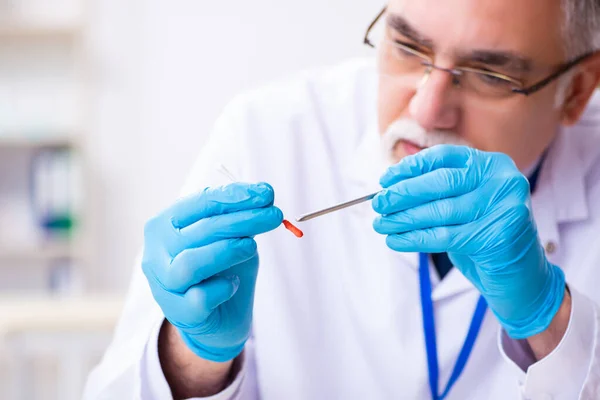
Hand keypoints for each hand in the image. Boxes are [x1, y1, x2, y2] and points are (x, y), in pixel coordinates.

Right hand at [142, 183, 282, 361]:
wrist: (219, 318)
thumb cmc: (222, 269)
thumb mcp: (233, 236)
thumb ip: (243, 216)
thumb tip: (264, 191)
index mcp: (165, 225)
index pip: (200, 202)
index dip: (235, 197)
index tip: (266, 193)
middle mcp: (157, 253)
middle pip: (202, 230)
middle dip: (243, 219)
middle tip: (274, 215)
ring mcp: (164, 285)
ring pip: (192, 264)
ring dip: (227, 251)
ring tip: (253, 246)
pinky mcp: (180, 314)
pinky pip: (200, 298)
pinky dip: (221, 288)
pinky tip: (233, 284)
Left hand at [372, 145, 565, 338]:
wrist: (521, 278)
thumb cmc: (485, 235)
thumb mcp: (466, 203)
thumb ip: (439, 190)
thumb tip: (391, 186)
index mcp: (493, 165)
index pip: (444, 157)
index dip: (411, 167)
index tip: (386, 179)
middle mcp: (503, 181)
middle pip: (440, 182)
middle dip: (403, 193)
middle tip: (378, 203)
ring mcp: (504, 209)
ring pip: (439, 211)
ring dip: (403, 218)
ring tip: (381, 224)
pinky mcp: (496, 237)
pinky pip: (443, 236)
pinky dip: (413, 238)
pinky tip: (395, 240)